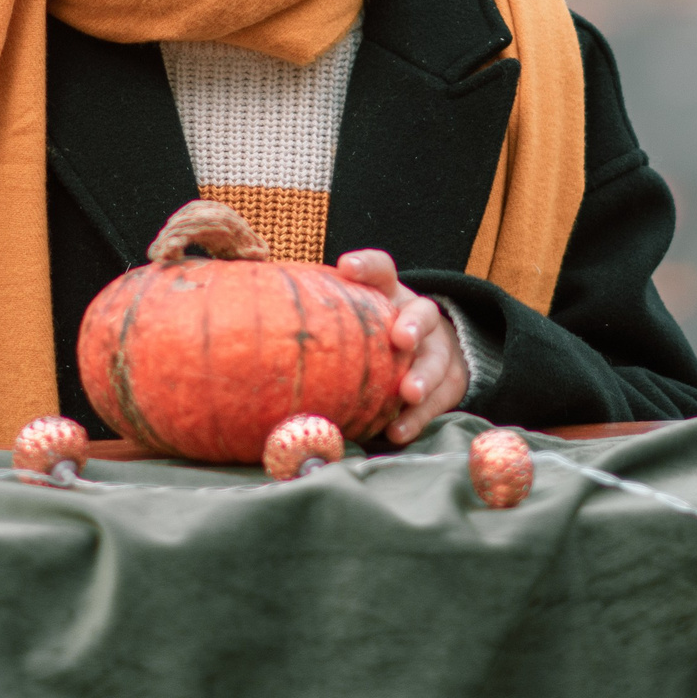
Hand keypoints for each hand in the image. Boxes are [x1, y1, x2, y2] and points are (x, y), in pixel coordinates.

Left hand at [335, 249, 468, 442]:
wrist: (427, 352)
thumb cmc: (368, 337)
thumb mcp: (351, 322)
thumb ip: (318, 324)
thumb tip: (248, 334)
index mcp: (388, 295)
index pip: (381, 270)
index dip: (366, 267)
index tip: (346, 267)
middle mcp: (415, 317)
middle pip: (422, 311)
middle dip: (413, 325)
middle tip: (401, 340)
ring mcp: (436, 348)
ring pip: (437, 358)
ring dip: (422, 375)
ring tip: (407, 393)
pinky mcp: (448, 381)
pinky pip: (439, 399)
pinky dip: (418, 417)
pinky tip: (397, 431)